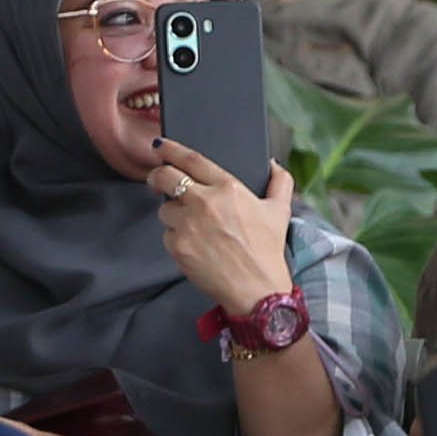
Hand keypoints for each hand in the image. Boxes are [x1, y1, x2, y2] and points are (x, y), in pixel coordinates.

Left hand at [151, 141, 298, 314]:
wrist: (256, 290)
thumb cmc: (267, 251)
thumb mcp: (280, 211)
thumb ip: (280, 182)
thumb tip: (272, 164)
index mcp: (228, 188)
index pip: (191, 159)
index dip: (171, 149)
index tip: (161, 145)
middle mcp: (204, 202)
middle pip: (165, 177)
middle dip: (157, 176)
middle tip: (157, 180)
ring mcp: (187, 224)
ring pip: (164, 208)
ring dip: (172, 213)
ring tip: (191, 226)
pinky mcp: (177, 246)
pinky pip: (166, 234)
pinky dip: (176, 237)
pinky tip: (194, 245)